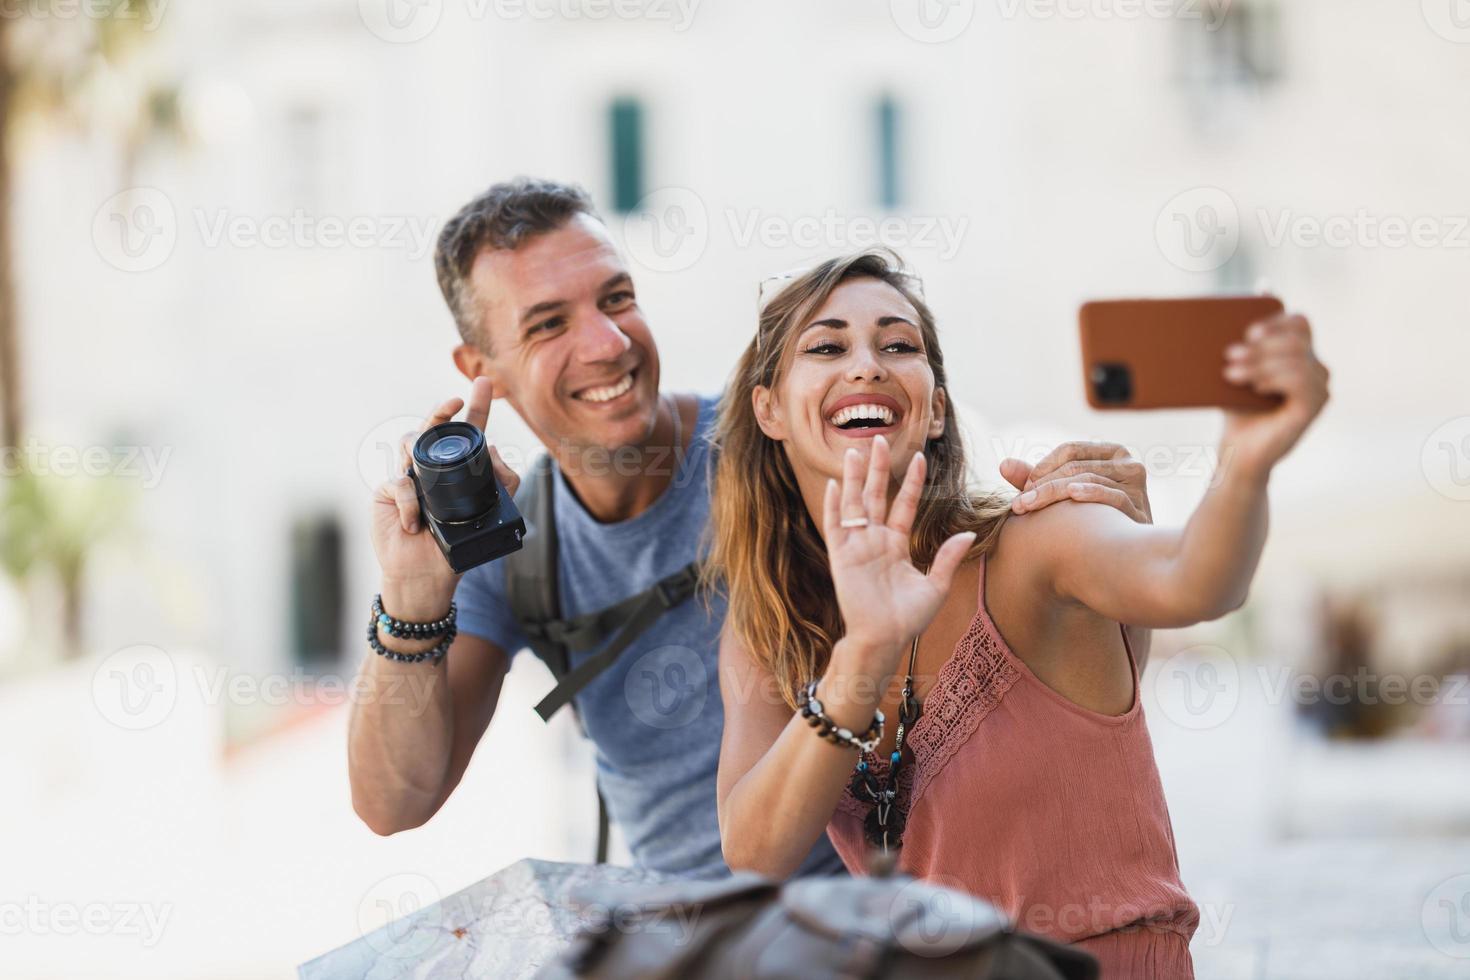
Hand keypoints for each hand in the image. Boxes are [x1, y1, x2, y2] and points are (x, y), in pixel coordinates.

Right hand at [368, 376, 519, 615]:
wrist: (426, 575)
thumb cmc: (455, 543)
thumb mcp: (491, 514)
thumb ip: (504, 483)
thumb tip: (493, 450)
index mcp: (457, 469)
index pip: (467, 432)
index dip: (476, 406)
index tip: (485, 383)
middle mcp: (431, 467)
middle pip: (431, 428)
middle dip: (442, 411)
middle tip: (455, 402)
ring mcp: (407, 476)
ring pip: (408, 443)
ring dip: (418, 453)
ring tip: (426, 479)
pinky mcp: (387, 492)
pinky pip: (398, 483)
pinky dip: (409, 503)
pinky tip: (416, 523)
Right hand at [823, 435, 975, 673]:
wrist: (884, 640)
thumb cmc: (908, 619)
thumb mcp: (936, 587)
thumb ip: (947, 558)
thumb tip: (968, 533)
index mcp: (896, 545)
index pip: (904, 505)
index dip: (910, 482)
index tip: (919, 457)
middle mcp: (875, 541)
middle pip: (875, 495)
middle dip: (877, 468)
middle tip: (879, 438)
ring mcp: (857, 547)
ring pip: (854, 504)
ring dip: (853, 478)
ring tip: (854, 450)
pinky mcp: (841, 557)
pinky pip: (835, 526)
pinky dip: (834, 506)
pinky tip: (834, 484)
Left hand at [1002, 441, 1151, 523]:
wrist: (1121, 558)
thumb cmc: (1089, 521)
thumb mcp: (1060, 496)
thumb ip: (1034, 480)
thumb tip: (1003, 464)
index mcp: (1111, 453)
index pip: (1071, 450)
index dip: (1042, 466)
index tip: (1022, 488)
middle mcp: (1128, 464)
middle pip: (1076, 466)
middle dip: (1042, 484)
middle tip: (1018, 504)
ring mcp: (1137, 486)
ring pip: (1088, 480)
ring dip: (1052, 493)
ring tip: (1026, 507)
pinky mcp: (1140, 509)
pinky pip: (1111, 496)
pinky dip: (1089, 494)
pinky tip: (1070, 496)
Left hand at [1221, 313, 1329, 477]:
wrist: (1238, 448)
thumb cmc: (1237, 406)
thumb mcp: (1240, 365)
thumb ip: (1251, 334)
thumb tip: (1263, 284)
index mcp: (1300, 354)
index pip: (1299, 322)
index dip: (1276, 321)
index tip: (1248, 332)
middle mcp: (1316, 368)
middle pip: (1297, 338)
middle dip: (1261, 344)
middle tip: (1230, 355)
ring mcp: (1319, 387)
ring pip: (1297, 358)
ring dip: (1261, 362)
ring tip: (1231, 374)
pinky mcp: (1315, 406)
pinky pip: (1301, 381)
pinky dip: (1275, 379)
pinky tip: (1256, 387)